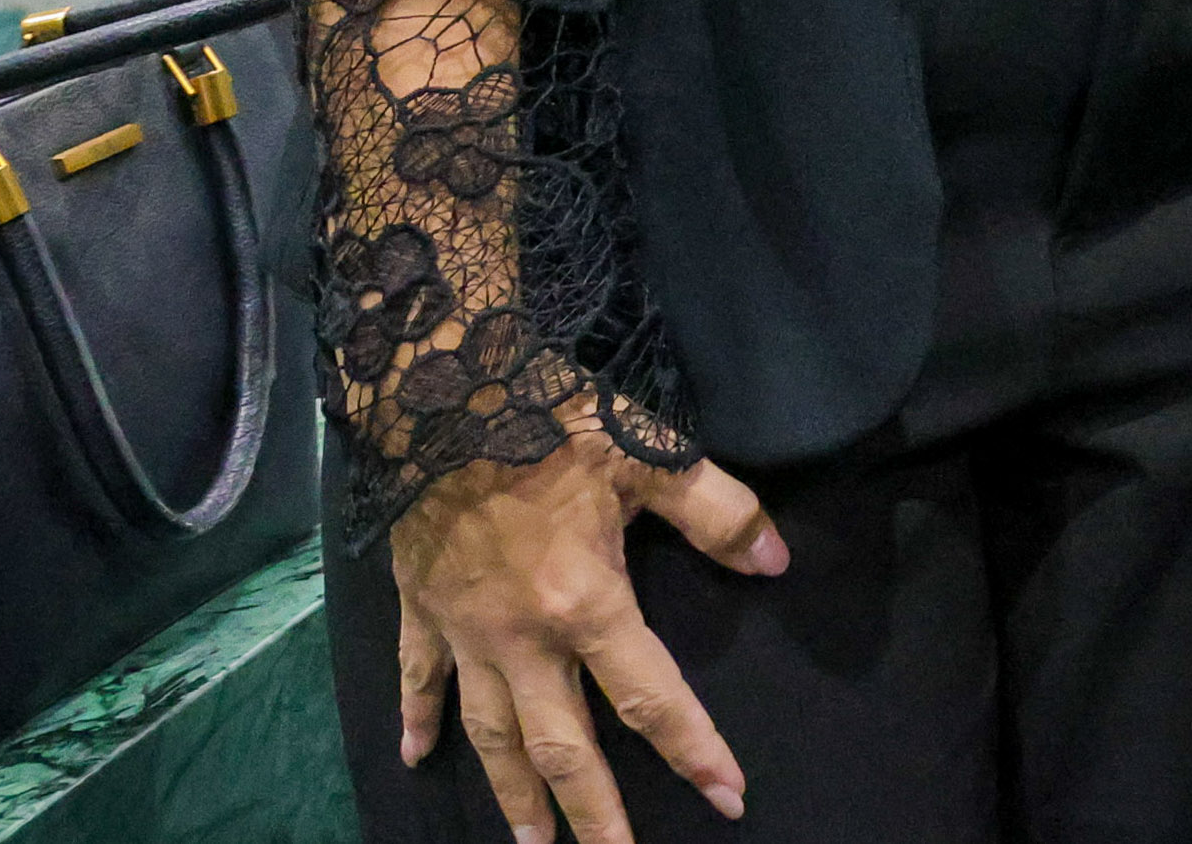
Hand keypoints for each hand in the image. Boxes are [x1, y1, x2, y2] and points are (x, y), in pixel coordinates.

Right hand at [388, 416, 784, 840]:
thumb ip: (718, 512)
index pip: (652, 697)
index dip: (694, 751)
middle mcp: (521, 638)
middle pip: (561, 746)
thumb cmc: (550, 420)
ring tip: (529, 843)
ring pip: (489, 734)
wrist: (438, 392)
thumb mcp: (650, 454)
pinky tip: (416, 759)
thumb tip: (775, 561)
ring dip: (510, 792)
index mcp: (585, 604)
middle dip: (591, 814)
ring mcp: (464, 631)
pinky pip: (419, 679)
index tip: (728, 798)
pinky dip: (419, 720)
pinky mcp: (420, 610)